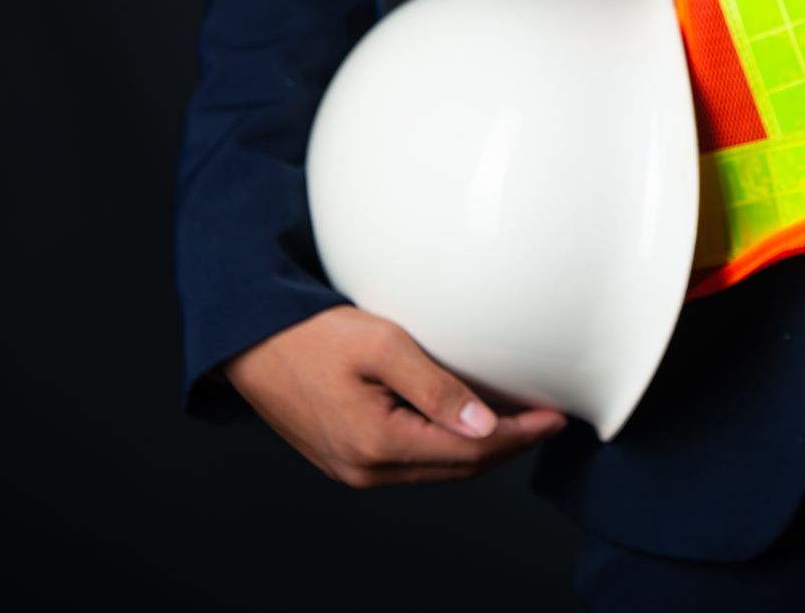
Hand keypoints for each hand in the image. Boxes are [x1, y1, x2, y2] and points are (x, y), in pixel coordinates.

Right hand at [221, 305, 567, 488]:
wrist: (250, 343)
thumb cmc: (311, 334)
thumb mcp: (383, 346)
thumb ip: (437, 388)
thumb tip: (484, 426)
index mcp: (376, 444)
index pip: (470, 451)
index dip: (519, 436)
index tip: (554, 417)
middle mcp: (365, 470)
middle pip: (458, 468)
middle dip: (508, 446)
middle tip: (546, 420)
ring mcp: (354, 470)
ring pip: (437, 469)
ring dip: (480, 449)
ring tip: (518, 421)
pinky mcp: (347, 459)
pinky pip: (413, 462)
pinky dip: (448, 447)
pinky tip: (467, 424)